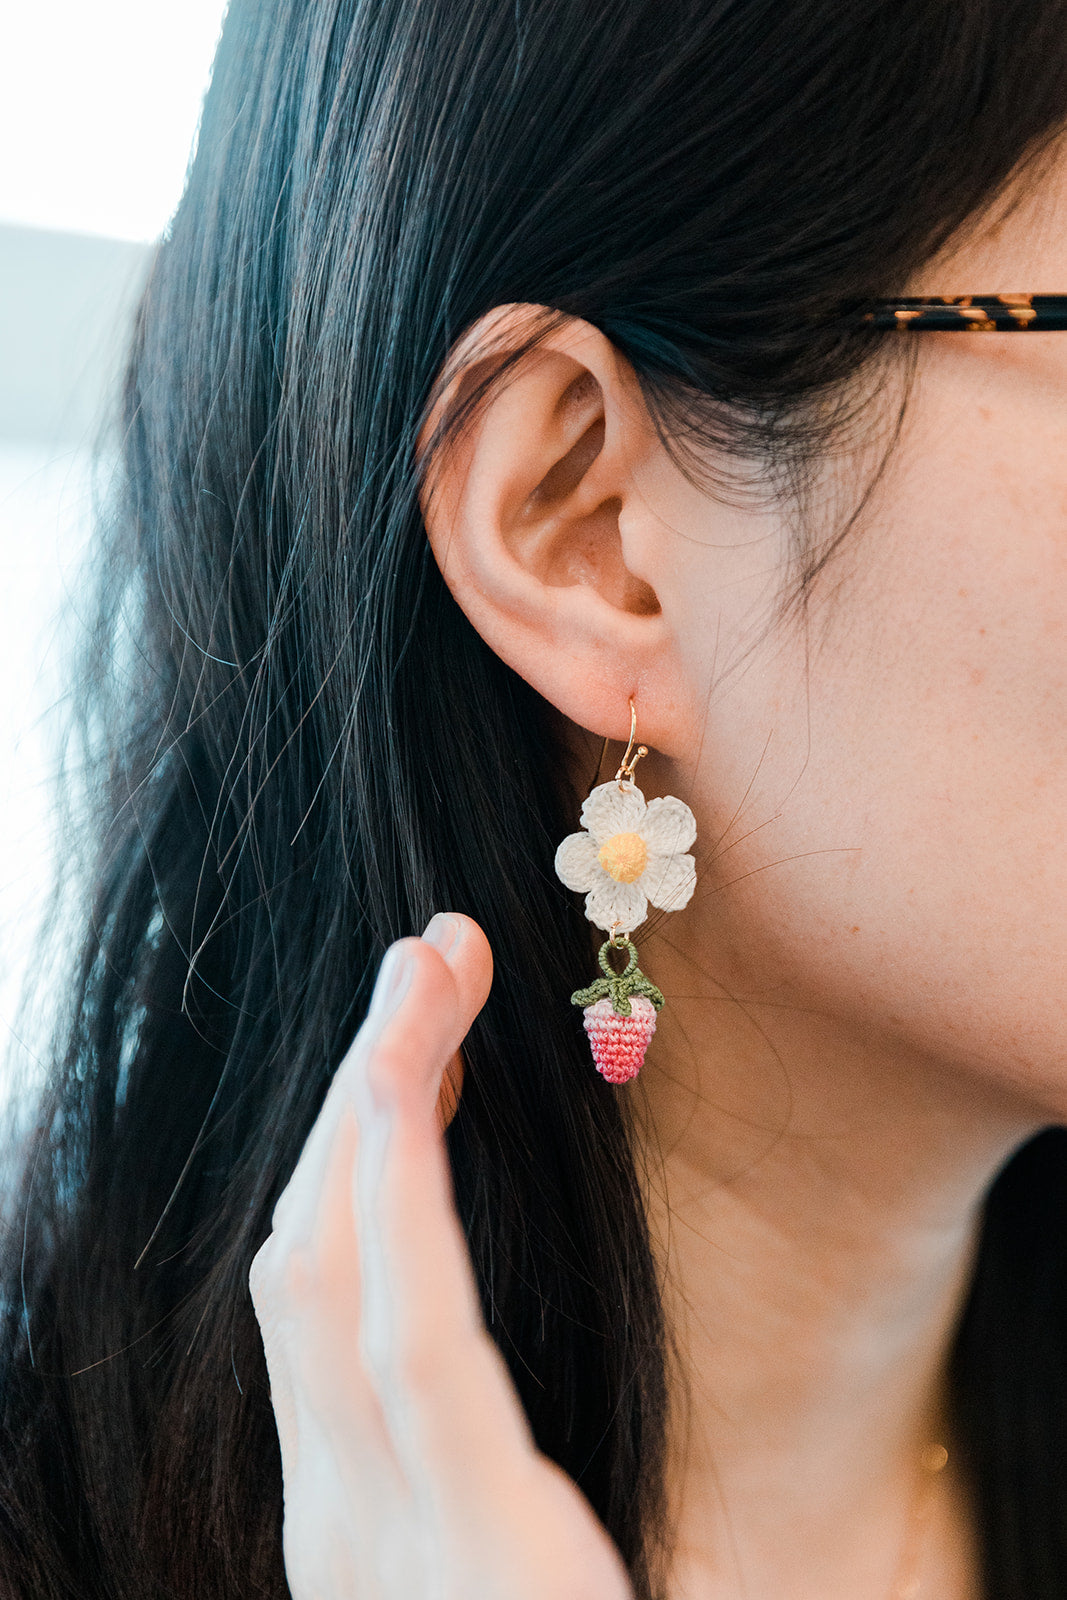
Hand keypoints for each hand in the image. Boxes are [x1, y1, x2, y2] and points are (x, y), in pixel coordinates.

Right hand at [248, 912, 635, 1599]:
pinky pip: (413, 1341)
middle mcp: (344, 1509)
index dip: (351, 1149)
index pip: (323, 1290)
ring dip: (376, 1099)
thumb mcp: (502, 1556)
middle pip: (316, 1250)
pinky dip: (399, 1196)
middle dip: (360, 1088)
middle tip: (423, 954)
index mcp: (354, 1512)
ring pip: (343, 1267)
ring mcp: (387, 1528)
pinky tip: (411, 1082)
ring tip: (423, 974)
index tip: (408, 1039)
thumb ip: (465, 1458)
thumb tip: (453, 1338)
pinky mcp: (471, 1538)